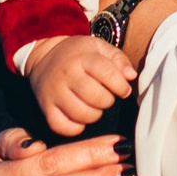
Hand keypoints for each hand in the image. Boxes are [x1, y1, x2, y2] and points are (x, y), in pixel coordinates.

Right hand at [21, 35, 137, 134]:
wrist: (45, 57)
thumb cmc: (79, 55)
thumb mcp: (100, 48)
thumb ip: (119, 59)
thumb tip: (131, 76)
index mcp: (82, 57)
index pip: (108, 74)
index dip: (121, 86)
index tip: (123, 90)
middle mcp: (66, 74)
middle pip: (96, 97)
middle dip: (108, 101)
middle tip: (106, 97)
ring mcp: (54, 92)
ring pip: (81, 114)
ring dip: (94, 115)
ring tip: (94, 106)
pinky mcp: (46, 107)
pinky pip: (63, 127)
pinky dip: (76, 128)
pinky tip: (80, 117)